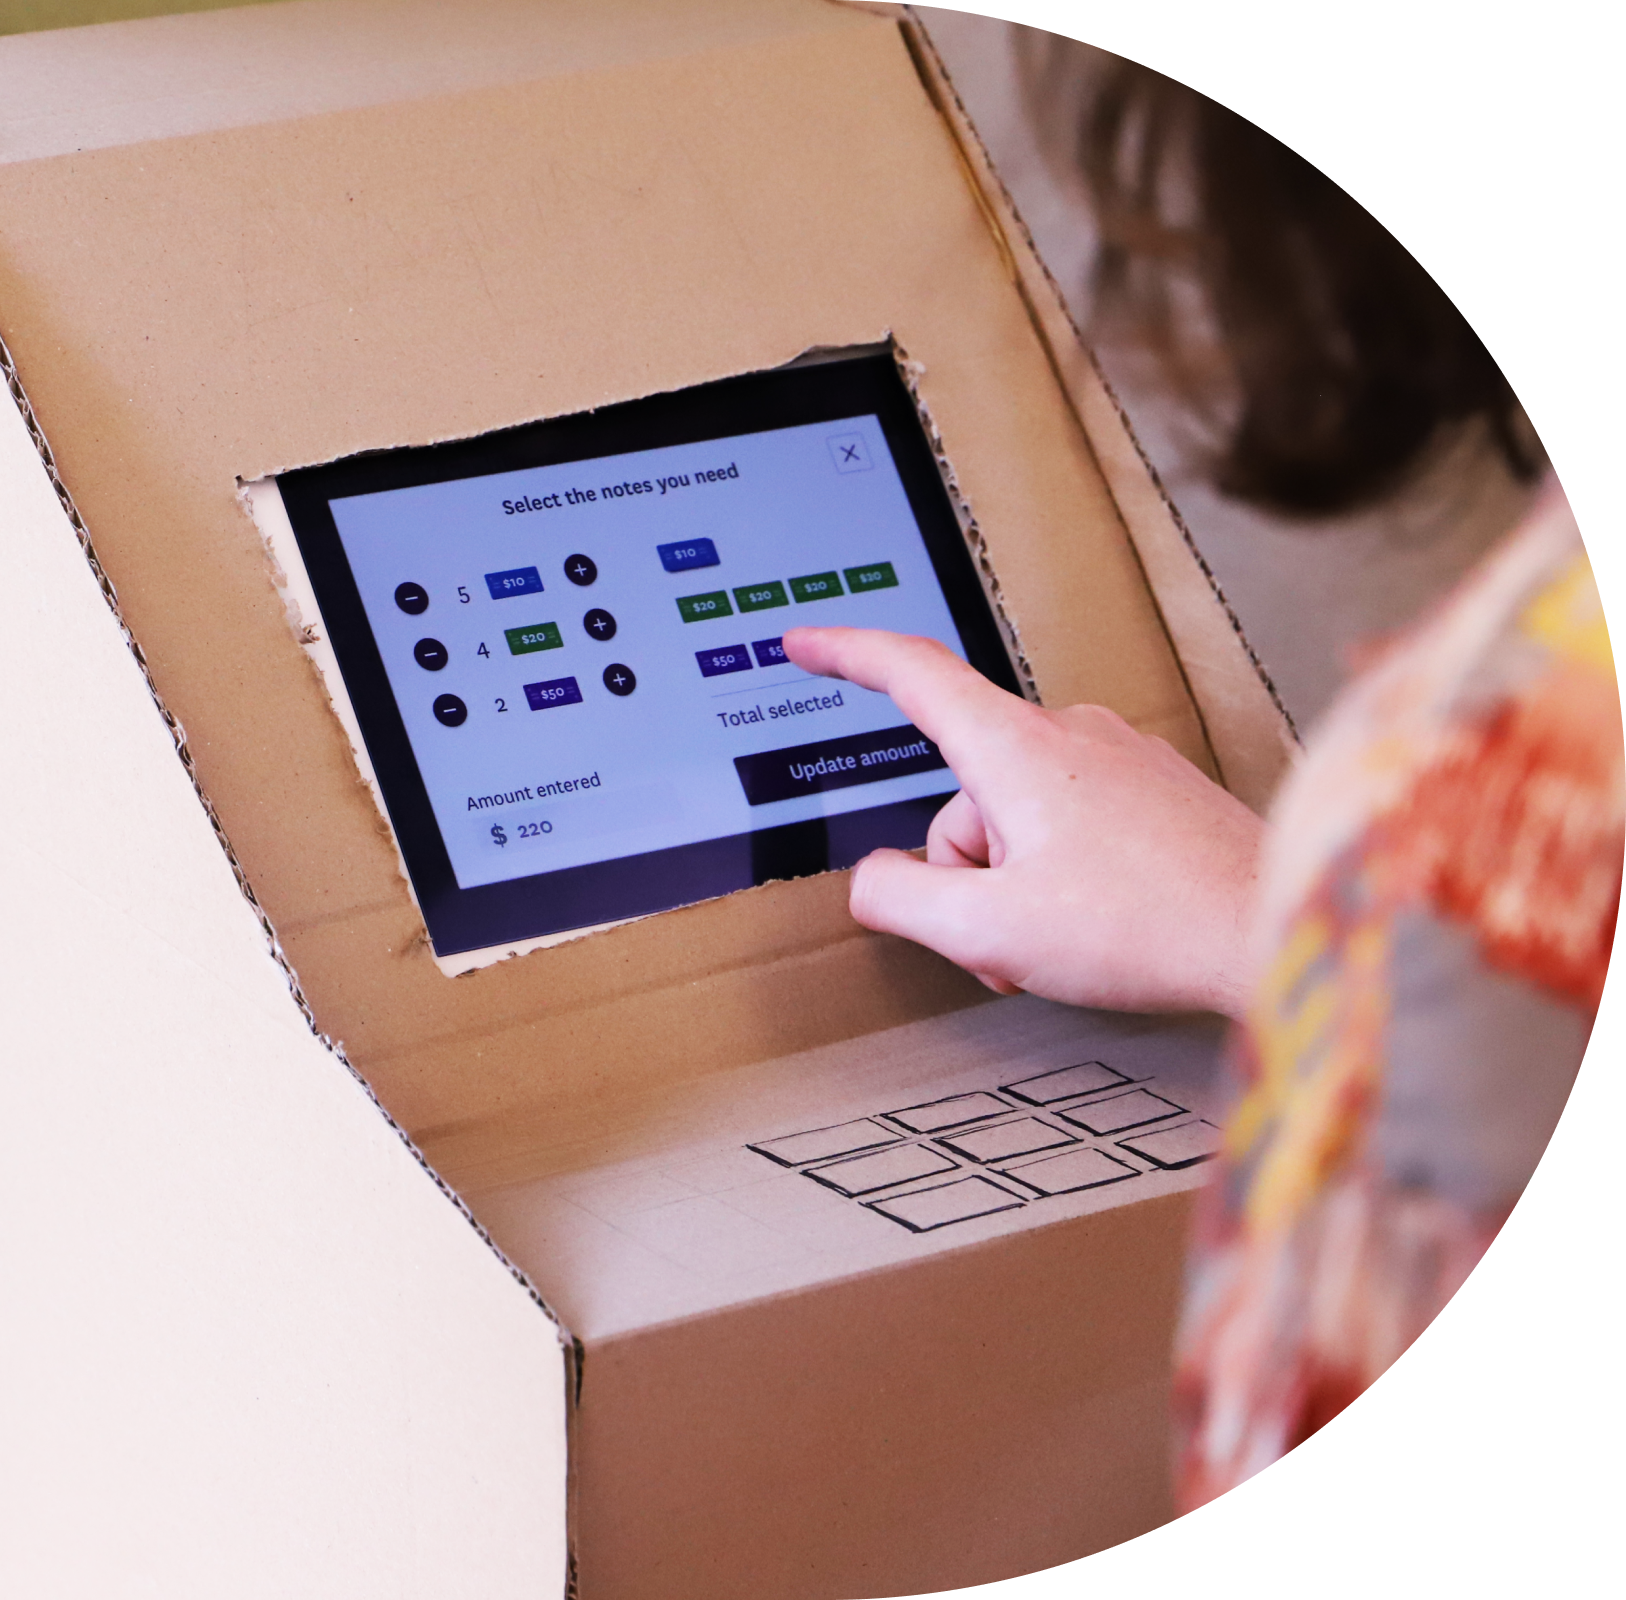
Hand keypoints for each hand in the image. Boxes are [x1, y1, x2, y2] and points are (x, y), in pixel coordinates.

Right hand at [782, 627, 1262, 1017]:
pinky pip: (1070, 818)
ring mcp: (1117, 756)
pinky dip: (1059, 873)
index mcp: (1016, 749)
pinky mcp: (1152, 787)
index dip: (846, 653)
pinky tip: (1099, 923)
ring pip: (1015, 812)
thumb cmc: (1150, 926)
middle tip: (1004, 940)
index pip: (911, 673)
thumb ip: (899, 898)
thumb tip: (872, 879)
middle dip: (962, 871)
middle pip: (961, 789)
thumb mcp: (989, 929)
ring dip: (1014, 882)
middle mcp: (1069, 733)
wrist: (1273, 929)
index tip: (807, 642)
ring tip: (1062, 940)